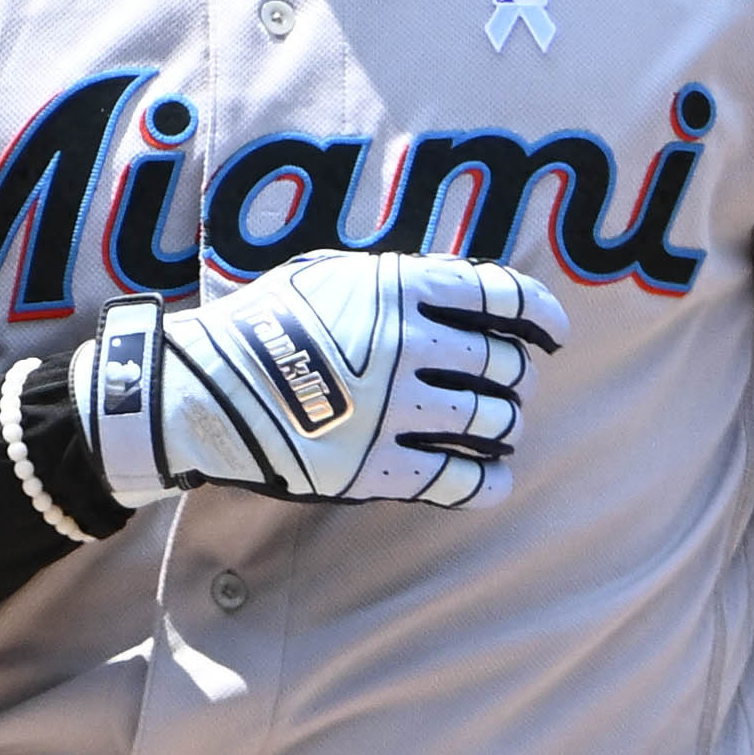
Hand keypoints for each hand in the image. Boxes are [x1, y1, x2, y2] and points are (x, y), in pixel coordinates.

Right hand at [79, 251, 551, 509]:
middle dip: (519, 378)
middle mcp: (405, 345)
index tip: (551, 334)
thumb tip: (461, 291)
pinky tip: (495, 478)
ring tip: (502, 431)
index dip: (540, 315)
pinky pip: (461, 479)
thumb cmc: (267, 323)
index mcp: (398, 288)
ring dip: (507, 427)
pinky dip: (489, 481)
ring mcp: (394, 408)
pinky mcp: (378, 465)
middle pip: (505, 363)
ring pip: (493, 420)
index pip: (500, 296)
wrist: (202, 390)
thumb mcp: (331, 273)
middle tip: (513, 387)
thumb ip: (397, 279)